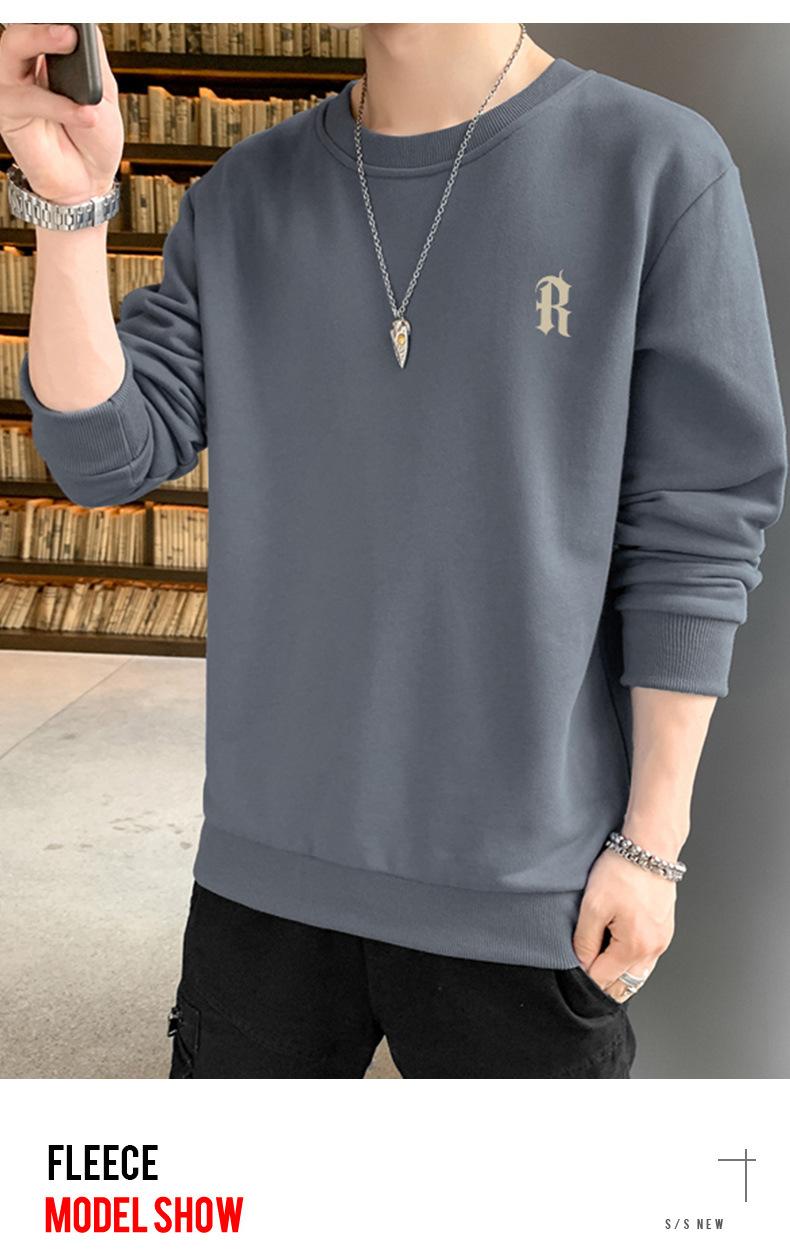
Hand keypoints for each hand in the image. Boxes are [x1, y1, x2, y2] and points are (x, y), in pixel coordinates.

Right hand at [0, 23, 122, 203]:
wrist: (89, 181)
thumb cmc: (94, 137)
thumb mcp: (103, 92)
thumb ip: (93, 59)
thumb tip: (84, 23)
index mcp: (48, 54)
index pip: (40, 21)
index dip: (49, 13)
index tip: (70, 11)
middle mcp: (26, 65)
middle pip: (20, 26)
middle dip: (40, 18)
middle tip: (67, 18)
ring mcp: (14, 87)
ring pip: (10, 50)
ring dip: (38, 39)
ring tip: (69, 38)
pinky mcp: (8, 115)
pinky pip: (28, 100)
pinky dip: (58, 104)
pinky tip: (84, 113)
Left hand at [572, 845, 676, 1002]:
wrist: (650, 848)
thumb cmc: (623, 871)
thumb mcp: (593, 906)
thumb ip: (584, 941)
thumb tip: (581, 965)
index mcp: (635, 948)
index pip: (604, 980)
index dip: (584, 978)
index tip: (570, 971)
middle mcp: (653, 950)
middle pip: (624, 984)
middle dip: (603, 982)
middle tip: (583, 969)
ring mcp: (662, 942)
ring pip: (637, 974)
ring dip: (618, 974)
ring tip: (598, 961)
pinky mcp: (664, 932)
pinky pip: (646, 959)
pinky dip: (630, 962)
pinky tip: (616, 952)